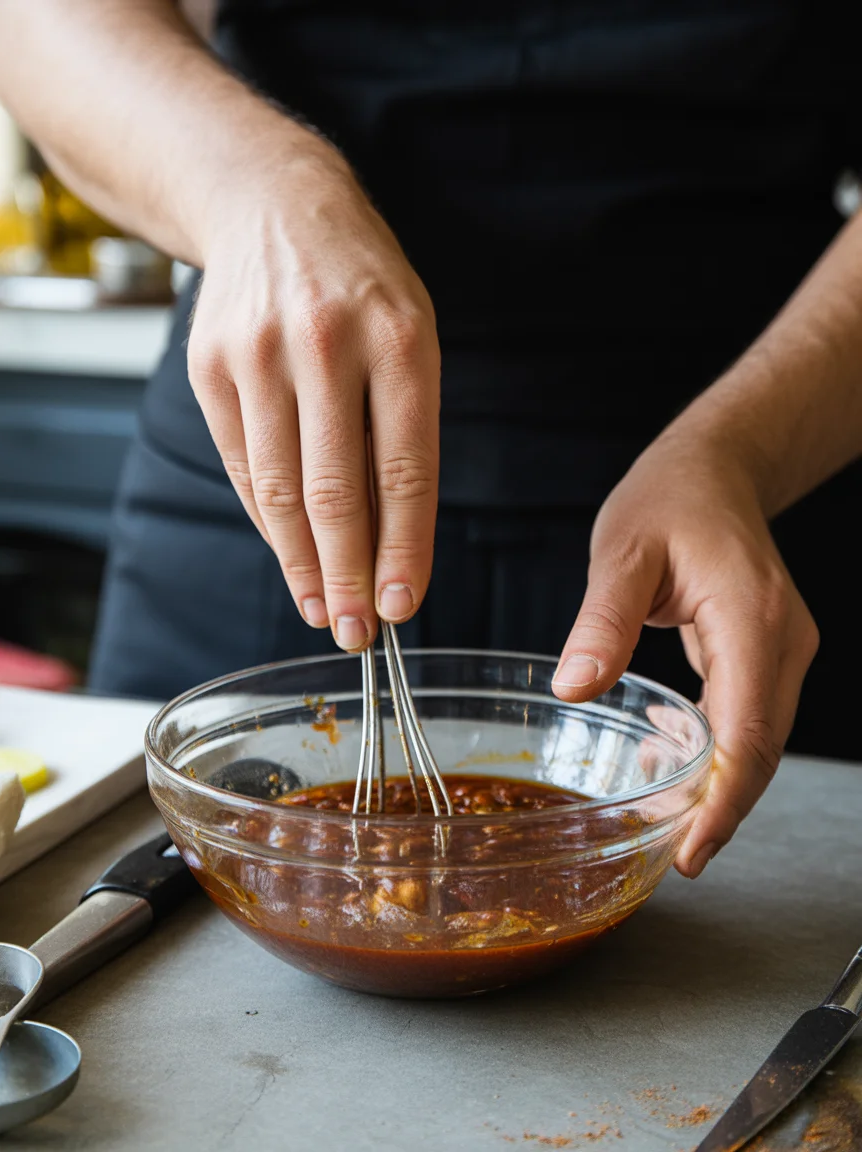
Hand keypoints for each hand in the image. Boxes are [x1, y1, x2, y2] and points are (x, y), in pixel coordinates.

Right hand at [187, 140, 439, 650]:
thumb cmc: (360, 282)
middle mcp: (327, 345)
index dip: (404, 549)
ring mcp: (259, 354)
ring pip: (281, 488)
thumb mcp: (412, 334)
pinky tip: (290, 555)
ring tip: (322, 609)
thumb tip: (392, 541)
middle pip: (336, 490)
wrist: (270, 203)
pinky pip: (243, 466)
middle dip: (348, 574)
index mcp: (400, 338)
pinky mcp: (211, 368)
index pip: (405, 470)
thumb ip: (405, 429)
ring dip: (302, 562)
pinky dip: (270, 521)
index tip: (404, 604)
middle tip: (359, 632)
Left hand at [551, 427, 818, 876]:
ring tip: (664, 822)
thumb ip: (602, 619)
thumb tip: (576, 685)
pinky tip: (673, 766)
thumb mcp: (620, 550)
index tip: (692, 848)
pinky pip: (748, 718)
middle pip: (762, 749)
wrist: (714, 471)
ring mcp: (782, 649)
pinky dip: (718, 753)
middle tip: (672, 856)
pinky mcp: (767, 653)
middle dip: (721, 809)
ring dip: (719, 785)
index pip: (749, 730)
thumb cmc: (669, 499)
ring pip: (760, 740)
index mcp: (751, 617)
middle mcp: (783, 640)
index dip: (724, 799)